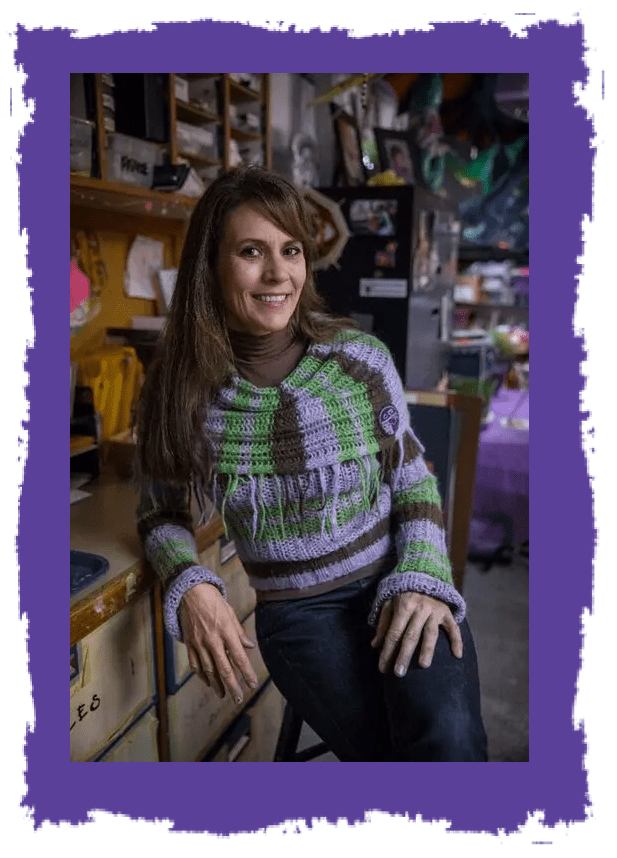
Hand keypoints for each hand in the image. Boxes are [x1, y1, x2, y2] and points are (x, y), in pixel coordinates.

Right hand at [179, 582, 258, 704]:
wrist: (189, 592)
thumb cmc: (213, 601)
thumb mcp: (230, 613)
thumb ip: (239, 632)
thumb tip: (249, 647)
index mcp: (226, 631)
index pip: (239, 657)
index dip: (246, 673)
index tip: (252, 685)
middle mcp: (213, 640)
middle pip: (224, 668)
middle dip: (232, 686)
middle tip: (238, 699)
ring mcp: (199, 643)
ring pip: (208, 670)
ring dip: (216, 684)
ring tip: (223, 694)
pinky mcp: (189, 643)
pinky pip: (195, 664)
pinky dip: (201, 675)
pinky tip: (207, 682)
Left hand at [371, 592, 462, 675]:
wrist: (424, 572)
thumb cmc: (404, 592)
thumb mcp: (389, 602)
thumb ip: (383, 623)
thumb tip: (375, 645)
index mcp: (403, 606)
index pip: (394, 632)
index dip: (387, 651)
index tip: (382, 668)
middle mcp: (419, 608)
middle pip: (410, 635)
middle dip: (404, 655)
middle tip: (399, 673)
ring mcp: (435, 610)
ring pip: (431, 633)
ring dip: (427, 649)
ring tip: (424, 665)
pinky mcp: (447, 612)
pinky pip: (454, 627)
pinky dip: (457, 640)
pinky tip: (458, 655)